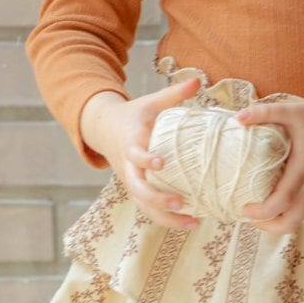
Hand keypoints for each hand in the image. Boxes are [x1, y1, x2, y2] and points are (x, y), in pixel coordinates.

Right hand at [95, 76, 204, 229]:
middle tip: (180, 202)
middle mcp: (127, 166)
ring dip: (165, 217)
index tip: (160, 162)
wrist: (105, 129)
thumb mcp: (151, 102)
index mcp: (130, 142)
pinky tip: (191, 223)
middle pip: (137, 188)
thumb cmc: (134, 115)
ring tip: (192, 222)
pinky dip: (167, 219)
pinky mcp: (135, 191)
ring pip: (142, 205)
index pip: (134, 153)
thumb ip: (174, 94)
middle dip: (157, 198)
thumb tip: (198, 79)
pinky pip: (148, 210)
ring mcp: (130, 181)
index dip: (145, 158)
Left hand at [235, 95, 303, 233]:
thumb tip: (238, 117)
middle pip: (290, 221)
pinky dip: (297, 217)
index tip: (245, 209)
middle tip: (251, 217)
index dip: (261, 212)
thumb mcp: (294, 110)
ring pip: (301, 221)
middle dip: (268, 225)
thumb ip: (266, 112)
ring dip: (281, 223)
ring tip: (265, 215)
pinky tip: (285, 209)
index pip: (281, 202)